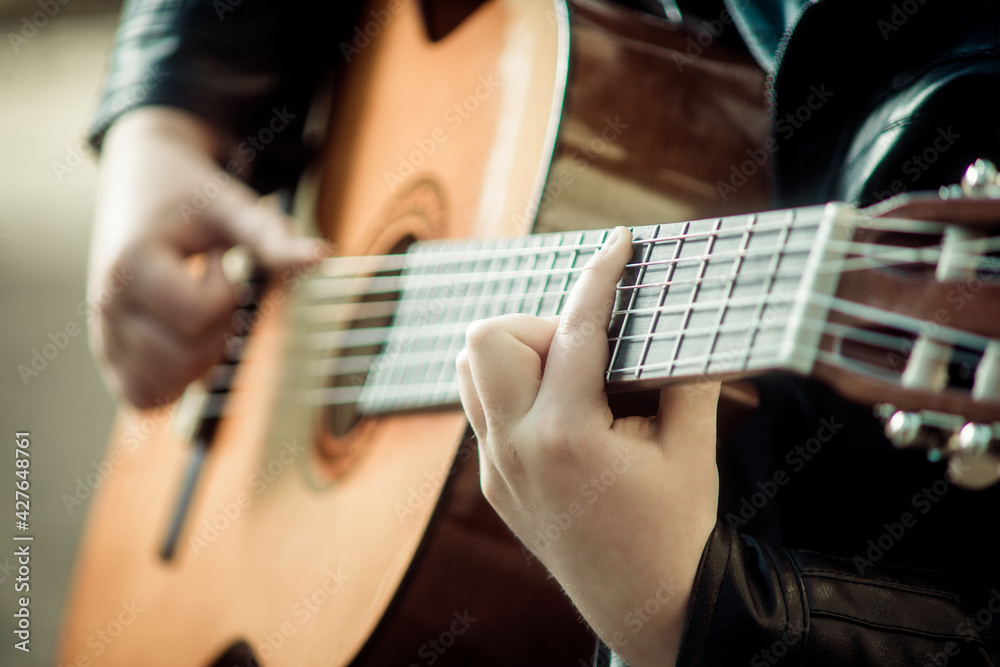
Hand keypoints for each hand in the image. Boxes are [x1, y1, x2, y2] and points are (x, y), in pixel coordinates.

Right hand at [88, 107, 323, 407]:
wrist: (142, 182)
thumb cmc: (189, 195)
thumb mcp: (232, 207)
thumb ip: (273, 237)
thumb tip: (322, 256)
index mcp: (130, 265)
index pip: (198, 316)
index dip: (227, 294)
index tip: (219, 262)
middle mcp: (106, 305)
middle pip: (187, 356)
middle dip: (220, 328)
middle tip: (211, 285)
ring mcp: (103, 334)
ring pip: (167, 386)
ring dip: (201, 358)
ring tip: (194, 308)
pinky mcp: (108, 354)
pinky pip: (144, 397)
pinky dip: (175, 382)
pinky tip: (185, 340)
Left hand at [456, 227, 719, 665]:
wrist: (648, 605)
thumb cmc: (675, 529)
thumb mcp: (690, 448)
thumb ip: (683, 374)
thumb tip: (685, 315)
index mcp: (567, 438)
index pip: (574, 331)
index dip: (600, 277)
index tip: (617, 244)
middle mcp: (515, 449)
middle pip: (487, 339)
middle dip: (538, 324)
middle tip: (588, 351)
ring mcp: (496, 468)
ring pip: (471, 370)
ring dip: (518, 354)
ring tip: (572, 379)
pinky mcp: (493, 482)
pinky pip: (483, 408)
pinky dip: (514, 389)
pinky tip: (562, 411)